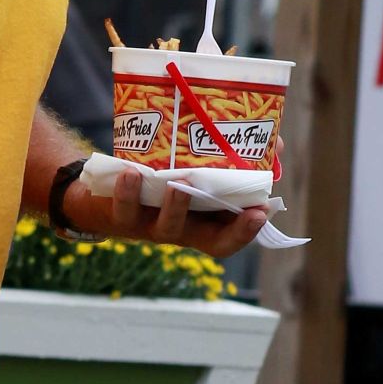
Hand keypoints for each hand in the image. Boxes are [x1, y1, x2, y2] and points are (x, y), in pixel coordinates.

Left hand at [67, 168, 268, 260]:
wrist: (106, 186)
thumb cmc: (164, 176)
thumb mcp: (200, 166)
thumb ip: (238, 156)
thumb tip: (275, 141)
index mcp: (205, 220)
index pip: (232, 236)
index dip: (249, 231)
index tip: (264, 212)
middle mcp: (183, 228)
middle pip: (212, 243)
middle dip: (233, 231)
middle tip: (250, 211)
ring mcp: (152, 226)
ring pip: (168, 228)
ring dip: (177, 206)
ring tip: (180, 183)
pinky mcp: (120, 216)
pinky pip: (125, 210)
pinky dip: (128, 192)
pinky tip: (131, 173)